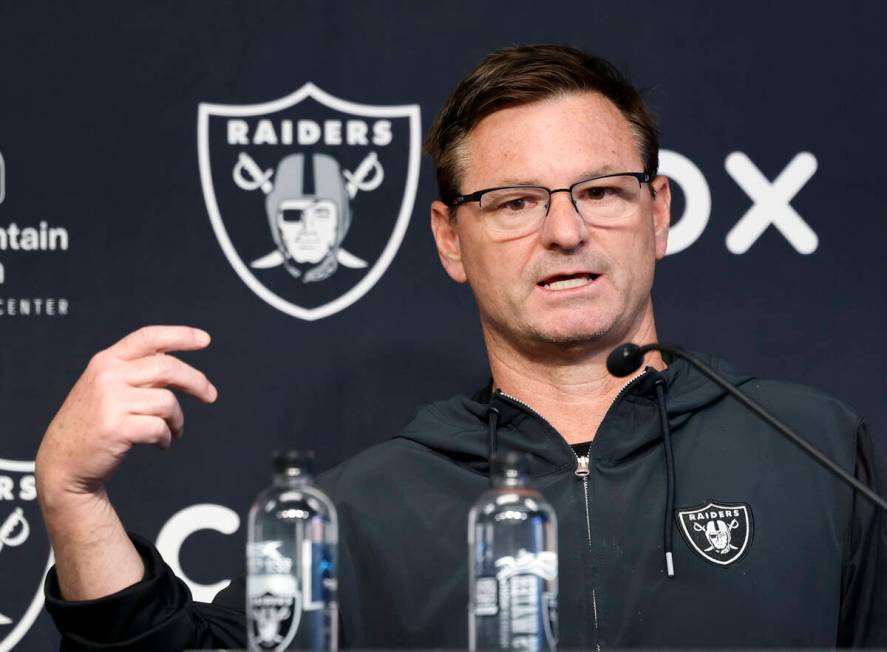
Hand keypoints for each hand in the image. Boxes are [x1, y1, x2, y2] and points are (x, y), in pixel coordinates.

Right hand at [37, 325, 217, 500]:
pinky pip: (160, 428)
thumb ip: (135, 372)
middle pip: (168, 368)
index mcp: (106, 361)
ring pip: (167, 402)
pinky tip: (162, 443)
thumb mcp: (105, 387)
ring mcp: (111, 402)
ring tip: (173, 431)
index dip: (180, 335)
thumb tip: (178, 366)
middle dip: (196, 381)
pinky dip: (167, 438)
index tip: (205, 340)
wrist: (62, 462)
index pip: (148, 337)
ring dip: (178, 420)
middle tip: (211, 395)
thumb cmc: (92, 423)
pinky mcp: (117, 428)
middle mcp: (108, 376)